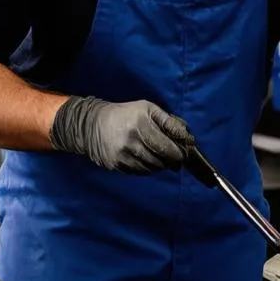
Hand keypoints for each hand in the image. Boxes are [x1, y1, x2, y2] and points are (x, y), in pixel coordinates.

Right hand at [49, 96, 194, 173]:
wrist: (93, 124)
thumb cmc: (125, 114)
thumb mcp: (147, 108)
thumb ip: (168, 120)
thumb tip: (187, 135)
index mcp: (141, 123)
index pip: (166, 144)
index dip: (179, 151)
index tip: (186, 152)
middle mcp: (131, 140)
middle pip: (161, 158)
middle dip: (173, 160)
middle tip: (178, 159)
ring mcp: (123, 155)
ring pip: (151, 167)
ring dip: (161, 165)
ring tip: (164, 159)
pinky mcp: (116, 165)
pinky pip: (140, 172)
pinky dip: (149, 169)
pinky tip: (150, 162)